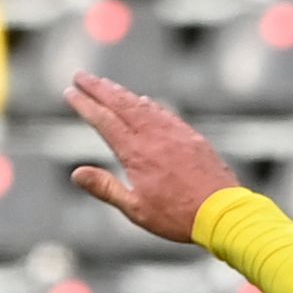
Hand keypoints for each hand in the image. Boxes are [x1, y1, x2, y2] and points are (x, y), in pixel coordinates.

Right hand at [66, 75, 241, 243]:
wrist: (222, 211)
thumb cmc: (178, 216)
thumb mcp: (136, 209)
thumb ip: (105, 188)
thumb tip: (76, 174)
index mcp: (136, 153)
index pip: (104, 121)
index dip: (85, 105)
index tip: (70, 92)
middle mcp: (154, 136)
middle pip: (120, 104)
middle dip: (98, 88)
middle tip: (81, 75)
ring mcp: (174, 133)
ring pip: (142, 105)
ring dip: (121, 93)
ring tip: (105, 85)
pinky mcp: (190, 136)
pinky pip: (164, 113)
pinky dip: (147, 104)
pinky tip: (142, 101)